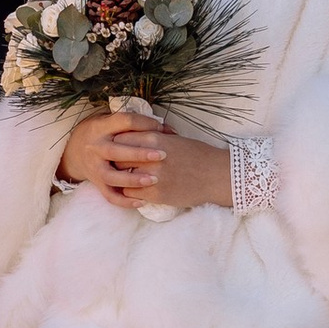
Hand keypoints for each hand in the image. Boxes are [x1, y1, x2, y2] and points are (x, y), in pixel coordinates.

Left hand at [56, 111, 234, 209]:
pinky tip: (132, 190)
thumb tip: (136, 133)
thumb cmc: (198, 154)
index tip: (113, 145)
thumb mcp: (173, 139)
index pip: (121, 137)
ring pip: (121, 176)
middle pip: (117, 156)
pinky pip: (130, 193)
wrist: (216, 175)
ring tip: (119, 177)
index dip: (115, 142)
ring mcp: (152, 176)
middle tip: (112, 162)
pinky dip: (128, 192)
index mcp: (154, 138)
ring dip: (119, 178)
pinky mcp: (156, 194)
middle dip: (114, 160)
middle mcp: (150, 156)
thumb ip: (152, 136)